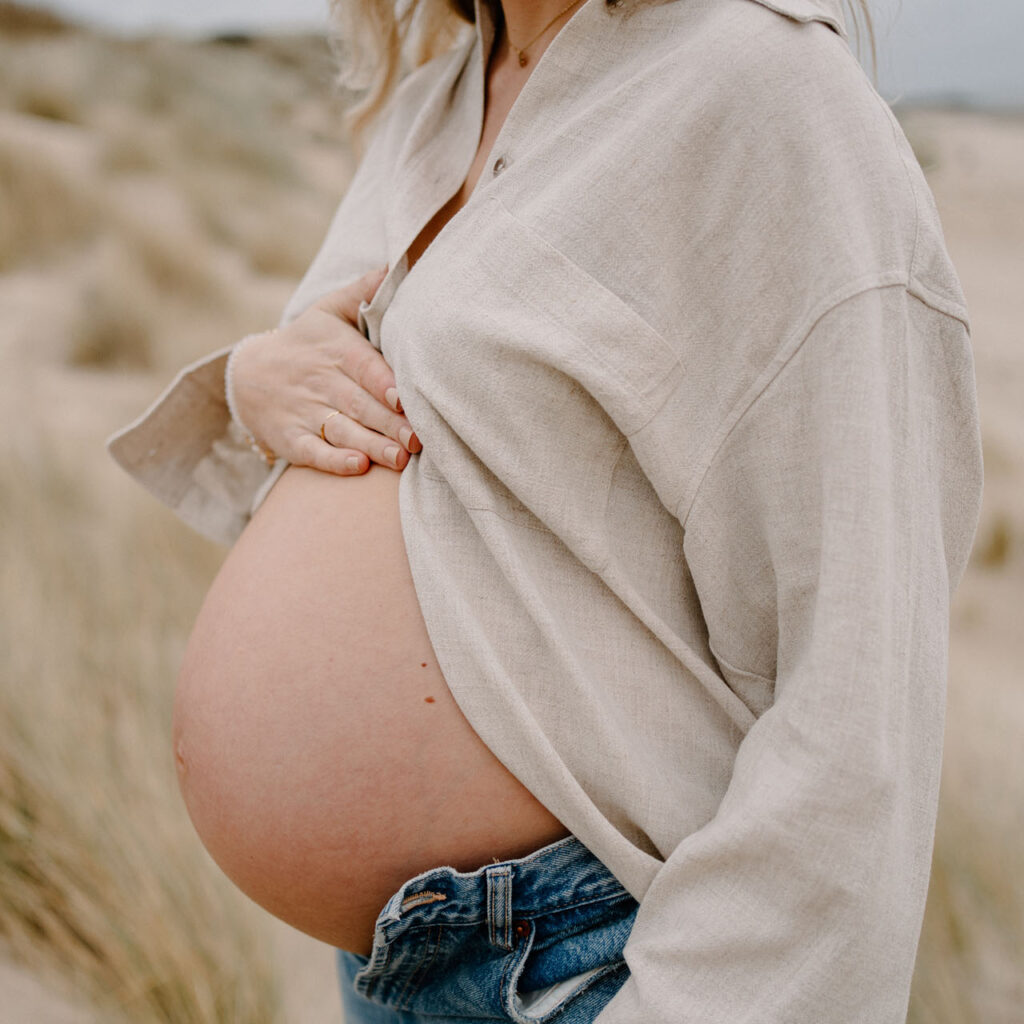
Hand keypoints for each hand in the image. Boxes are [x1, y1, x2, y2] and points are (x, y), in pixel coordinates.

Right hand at [228, 266, 420, 474]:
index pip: (363, 367)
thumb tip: (398, 262)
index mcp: (336, 350)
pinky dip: (334, 461)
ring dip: (371, 445)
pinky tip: (357, 466)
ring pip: (342, 430)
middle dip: (389, 423)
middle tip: (418, 440)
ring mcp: (304, 411)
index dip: (383, 383)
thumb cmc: (306, 341)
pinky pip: (313, 452)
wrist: (247, 374)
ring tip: (400, 458)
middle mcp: (321, 382)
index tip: (405, 399)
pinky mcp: (291, 439)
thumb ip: (363, 291)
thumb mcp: (329, 310)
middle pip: (359, 404)